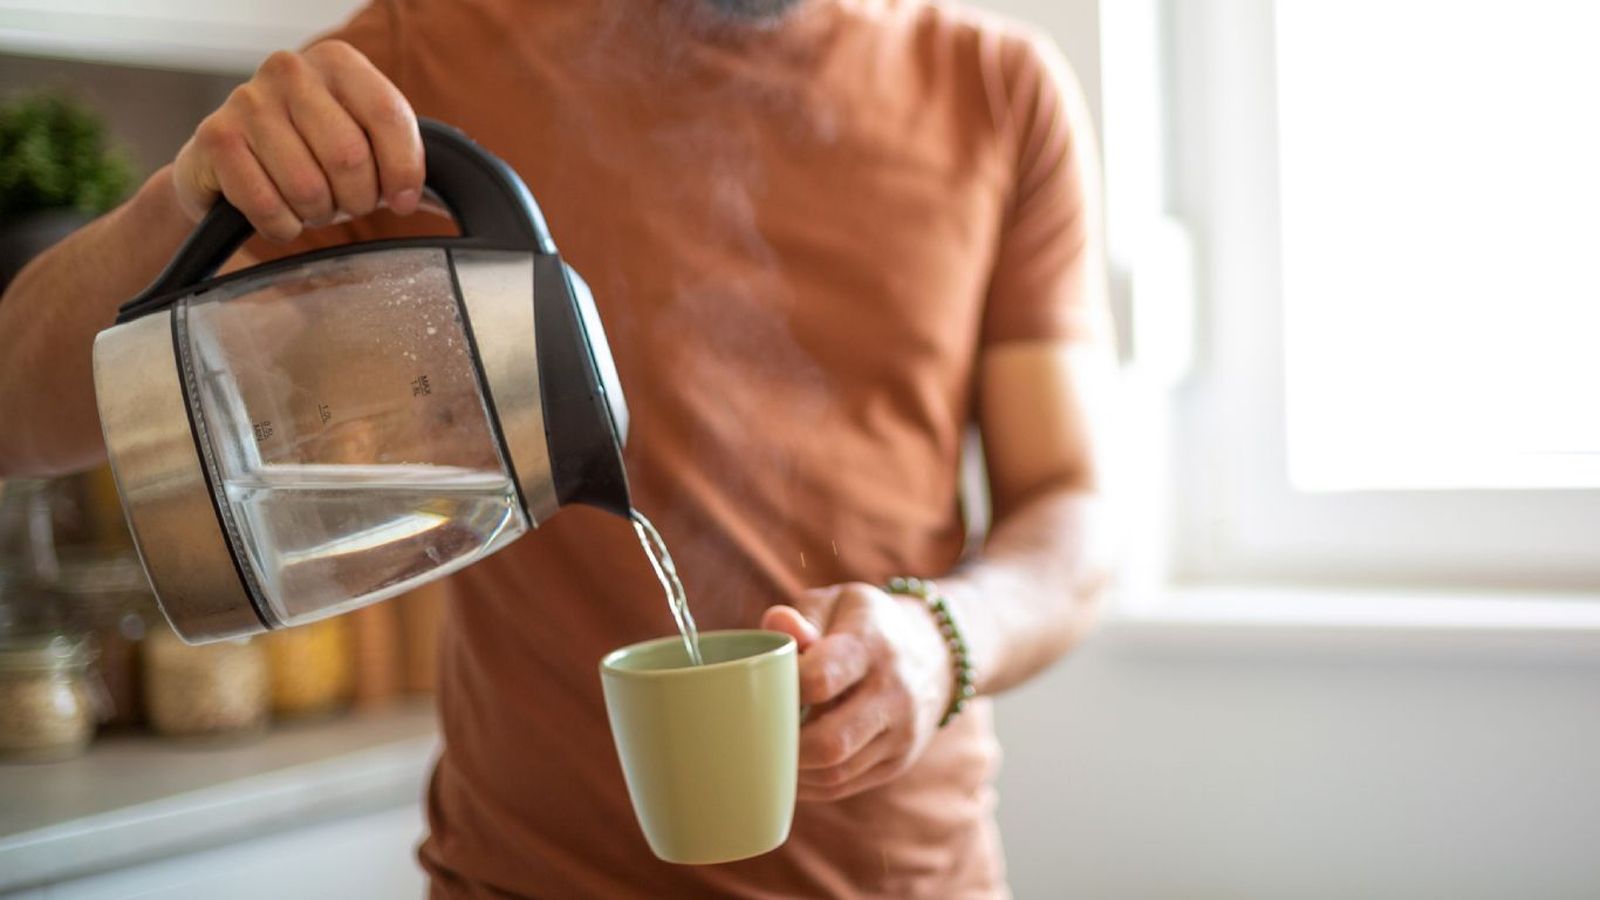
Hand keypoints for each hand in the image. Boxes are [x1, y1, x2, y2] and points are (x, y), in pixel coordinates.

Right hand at [173, 40, 424, 241]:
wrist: (230, 164)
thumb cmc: (311, 154)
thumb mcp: (364, 143)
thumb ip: (404, 157)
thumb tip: (441, 196)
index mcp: (338, 62)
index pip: (388, 116)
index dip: (404, 171)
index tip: (403, 201)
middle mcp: (290, 69)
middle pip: (349, 156)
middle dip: (356, 200)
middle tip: (345, 203)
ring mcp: (247, 100)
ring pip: (308, 187)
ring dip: (317, 214)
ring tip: (311, 204)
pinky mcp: (215, 138)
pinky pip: (266, 205)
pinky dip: (282, 226)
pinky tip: (280, 214)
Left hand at [761, 582, 953, 801]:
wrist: (932, 652)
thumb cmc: (863, 624)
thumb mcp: (838, 604)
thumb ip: (803, 616)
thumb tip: (776, 624)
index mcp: (873, 643)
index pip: (820, 679)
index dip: (782, 688)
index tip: (763, 684)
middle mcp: (895, 691)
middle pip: (830, 741)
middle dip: (784, 743)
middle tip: (757, 730)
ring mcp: (902, 731)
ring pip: (835, 771)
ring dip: (793, 769)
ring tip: (770, 748)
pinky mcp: (898, 761)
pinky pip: (844, 785)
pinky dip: (809, 782)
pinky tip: (792, 765)